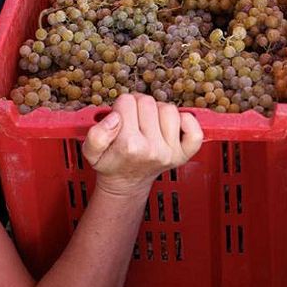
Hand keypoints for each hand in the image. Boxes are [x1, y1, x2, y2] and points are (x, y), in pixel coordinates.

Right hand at [82, 93, 202, 198]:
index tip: (119, 118)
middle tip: (132, 119)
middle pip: (147, 102)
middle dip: (137, 106)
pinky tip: (171, 126)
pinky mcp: (184, 154)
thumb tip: (115, 118)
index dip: (121, 107)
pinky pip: (194, 130)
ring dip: (157, 111)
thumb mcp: (91, 152)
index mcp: (129, 145)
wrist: (126, 184)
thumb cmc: (111, 163)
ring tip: (148, 122)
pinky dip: (186, 121)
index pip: (126, 102)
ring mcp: (170, 152)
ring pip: (168, 109)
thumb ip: (96, 134)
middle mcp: (152, 149)